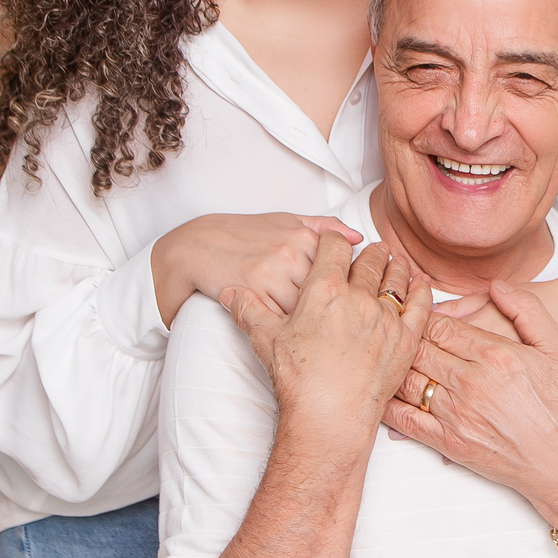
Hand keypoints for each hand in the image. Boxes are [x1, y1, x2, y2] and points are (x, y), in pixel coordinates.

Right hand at [151, 212, 361, 327]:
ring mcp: (271, 273)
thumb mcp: (286, 222)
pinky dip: (291, 329)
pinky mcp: (253, 292)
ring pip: (308, 307)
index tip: (349, 301)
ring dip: (317, 322)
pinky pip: (281, 317)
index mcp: (304, 236)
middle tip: (343, 324)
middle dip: (338, 310)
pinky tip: (298, 335)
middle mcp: (291, 252)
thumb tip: (359, 236)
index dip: (348, 288)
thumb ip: (324, 227)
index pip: (342, 267)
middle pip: (328, 290)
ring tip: (323, 333)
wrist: (198, 246)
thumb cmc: (246, 234)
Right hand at [225, 234, 431, 441]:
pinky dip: (422, 290)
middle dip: (368, 253)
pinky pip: (421, 305)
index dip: (334, 240)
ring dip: (395, 266)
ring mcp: (386, 317)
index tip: (336, 242)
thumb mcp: (265, 338)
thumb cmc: (297, 379)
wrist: (328, 417)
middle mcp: (359, 297)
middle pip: (369, 260)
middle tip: (371, 252)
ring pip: (396, 278)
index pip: (334, 246)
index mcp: (324, 289)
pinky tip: (420, 284)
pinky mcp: (406, 339)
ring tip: (395, 262)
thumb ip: (248, 309)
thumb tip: (230, 292)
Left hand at [384, 280, 557, 528]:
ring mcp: (457, 414)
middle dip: (401, 336)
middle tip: (387, 329)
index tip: (411, 311)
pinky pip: (407, 420)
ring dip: (392, 366)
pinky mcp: (450, 443)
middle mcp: (471, 382)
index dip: (419, 315)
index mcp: (494, 354)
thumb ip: (528, 309)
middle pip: (418, 348)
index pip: (439, 325)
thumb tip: (498, 285)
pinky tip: (380, 394)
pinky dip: (389, 405)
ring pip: (408, 380)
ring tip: (381, 356)